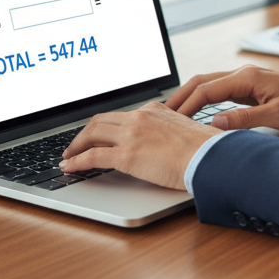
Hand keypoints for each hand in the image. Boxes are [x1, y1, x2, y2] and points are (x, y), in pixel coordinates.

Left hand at [59, 102, 218, 190]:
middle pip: (101, 121)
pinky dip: (76, 161)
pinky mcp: (127, 155)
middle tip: (75, 145)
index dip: (105, 126)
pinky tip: (69, 167)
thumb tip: (165, 145)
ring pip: (92, 134)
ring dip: (75, 146)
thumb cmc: (205, 149)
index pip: (121, 115)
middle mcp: (140, 118)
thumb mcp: (185, 131)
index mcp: (154, 110)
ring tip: (68, 156)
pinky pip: (92, 157)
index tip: (98, 134)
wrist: (210, 156)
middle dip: (84, 133)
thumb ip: (169, 132)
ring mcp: (131, 135)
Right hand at [166, 65, 278, 131]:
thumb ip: (244, 120)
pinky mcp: (251, 87)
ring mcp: (247, 79)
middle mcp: (244, 74)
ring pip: (210, 85)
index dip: (186, 105)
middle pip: (202, 82)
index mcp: (247, 77)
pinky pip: (221, 91)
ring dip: (191, 97)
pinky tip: (199, 112)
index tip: (170, 120)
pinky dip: (205, 100)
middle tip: (162, 115)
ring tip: (174, 115)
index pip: (206, 90)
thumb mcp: (276, 116)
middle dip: (181, 97)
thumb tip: (214, 125)